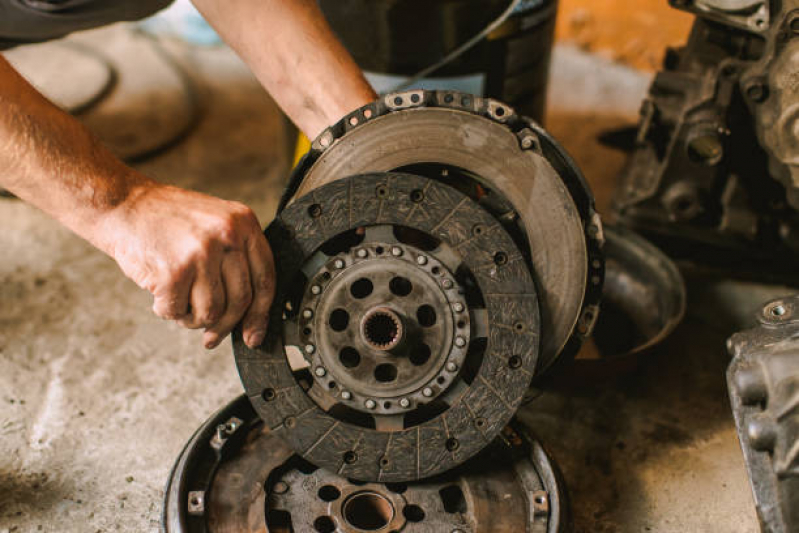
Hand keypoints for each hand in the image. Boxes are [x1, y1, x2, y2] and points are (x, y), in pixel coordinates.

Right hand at [101, 183, 274, 348]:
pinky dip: (168, 311)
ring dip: (193, 318)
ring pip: (212, 312)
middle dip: (225, 326)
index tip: (253, 336)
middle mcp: (228, 235)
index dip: (261, 314)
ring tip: (179, 302)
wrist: (122, 205)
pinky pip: (179, 311)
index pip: (265, 279)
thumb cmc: (167, 220)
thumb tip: (250, 314)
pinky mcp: (175, 270)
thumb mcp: (216, 224)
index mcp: (244, 222)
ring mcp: (202, 252)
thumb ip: (237, 259)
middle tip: (212, 338)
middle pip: (241, 300)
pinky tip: (160, 295)